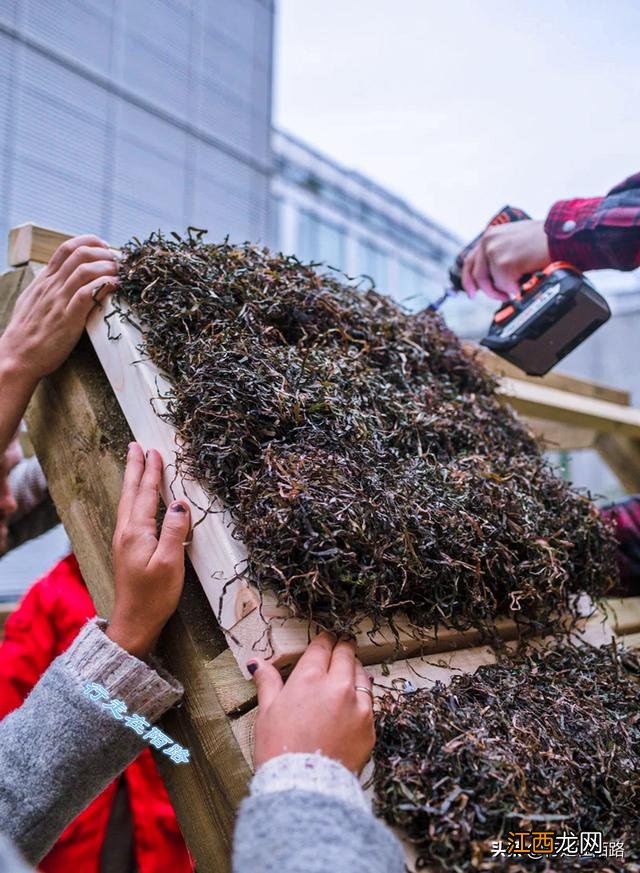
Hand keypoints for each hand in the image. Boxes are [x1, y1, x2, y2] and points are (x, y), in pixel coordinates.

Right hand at [0, 234, 118, 381]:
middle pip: (80, 254)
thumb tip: (61, 277)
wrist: (17, 356)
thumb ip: (48, 287)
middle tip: (117, 261)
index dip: (89, 242)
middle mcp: (52, 286)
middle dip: (104, 253)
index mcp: (44, 280)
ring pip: (86, 271)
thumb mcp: (33, 300)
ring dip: (108, 267)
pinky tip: (115, 286)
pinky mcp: (68, 319)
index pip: (66, 248)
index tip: (104, 247)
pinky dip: (104, 286)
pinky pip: (88, 294)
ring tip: (119, 273)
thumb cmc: (27, 331)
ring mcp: (59, 301)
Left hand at [107, 443, 190, 659]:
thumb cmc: (155, 596)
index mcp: (137, 532)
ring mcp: (124, 541)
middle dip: (134, 468)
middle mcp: (126, 532)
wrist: (134, 623)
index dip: (151, 472)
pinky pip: (129, 513)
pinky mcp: (126, 550)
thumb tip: (180, 502)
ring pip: (128, 502)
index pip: (146, 494)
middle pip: (131, 493)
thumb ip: (175, 531)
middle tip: (135, 446)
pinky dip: (133, 497)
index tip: (154, 451)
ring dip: (132, 480)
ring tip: (134, 464)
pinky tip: (135, 499)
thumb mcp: (170, 563)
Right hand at [249, 632, 374, 773]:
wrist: (304, 787)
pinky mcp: (369, 726)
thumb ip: (267, 681)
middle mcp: (337, 686)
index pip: (322, 646)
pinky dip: (362, 697)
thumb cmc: (280, 749)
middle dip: (342, 647)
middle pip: (346, 653)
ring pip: (361, 674)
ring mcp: (357, 705)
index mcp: (309, 678)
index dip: (324, 639)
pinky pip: (369, 701)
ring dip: (354, 669)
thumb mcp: (267, 712)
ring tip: (347, 671)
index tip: (325, 639)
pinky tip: (354, 701)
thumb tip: (256, 661)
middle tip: (339, 647)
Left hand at [461, 219, 549, 300]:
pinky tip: (526, 280)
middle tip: (500, 297)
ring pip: (491, 283)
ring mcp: (494, 252)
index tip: (471, 291)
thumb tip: (494, 276)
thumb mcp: (515, 242)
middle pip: (477, 275)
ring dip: (506, 289)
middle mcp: (489, 241)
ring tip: (520, 283)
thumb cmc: (546, 240)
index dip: (469, 279)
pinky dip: (515, 288)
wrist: (561, 237)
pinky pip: (504, 287)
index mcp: (491, 235)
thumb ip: (501, 254)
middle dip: (489, 290)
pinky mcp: (503, 264)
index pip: (470, 260)